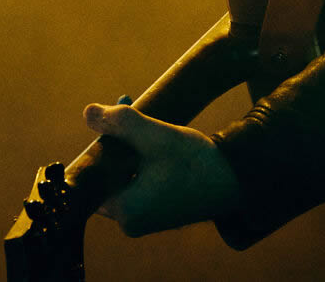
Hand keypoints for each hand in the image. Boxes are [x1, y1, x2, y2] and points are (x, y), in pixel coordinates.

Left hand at [83, 103, 241, 236]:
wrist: (237, 178)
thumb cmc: (195, 162)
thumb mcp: (154, 135)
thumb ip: (119, 122)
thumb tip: (87, 113)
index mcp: (125, 211)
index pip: (93, 175)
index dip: (99, 143)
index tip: (110, 116)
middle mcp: (131, 222)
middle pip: (108, 172)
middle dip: (117, 138)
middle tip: (126, 102)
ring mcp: (145, 219)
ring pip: (123, 173)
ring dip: (130, 144)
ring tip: (141, 113)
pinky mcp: (158, 212)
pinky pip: (138, 180)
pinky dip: (142, 158)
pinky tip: (152, 134)